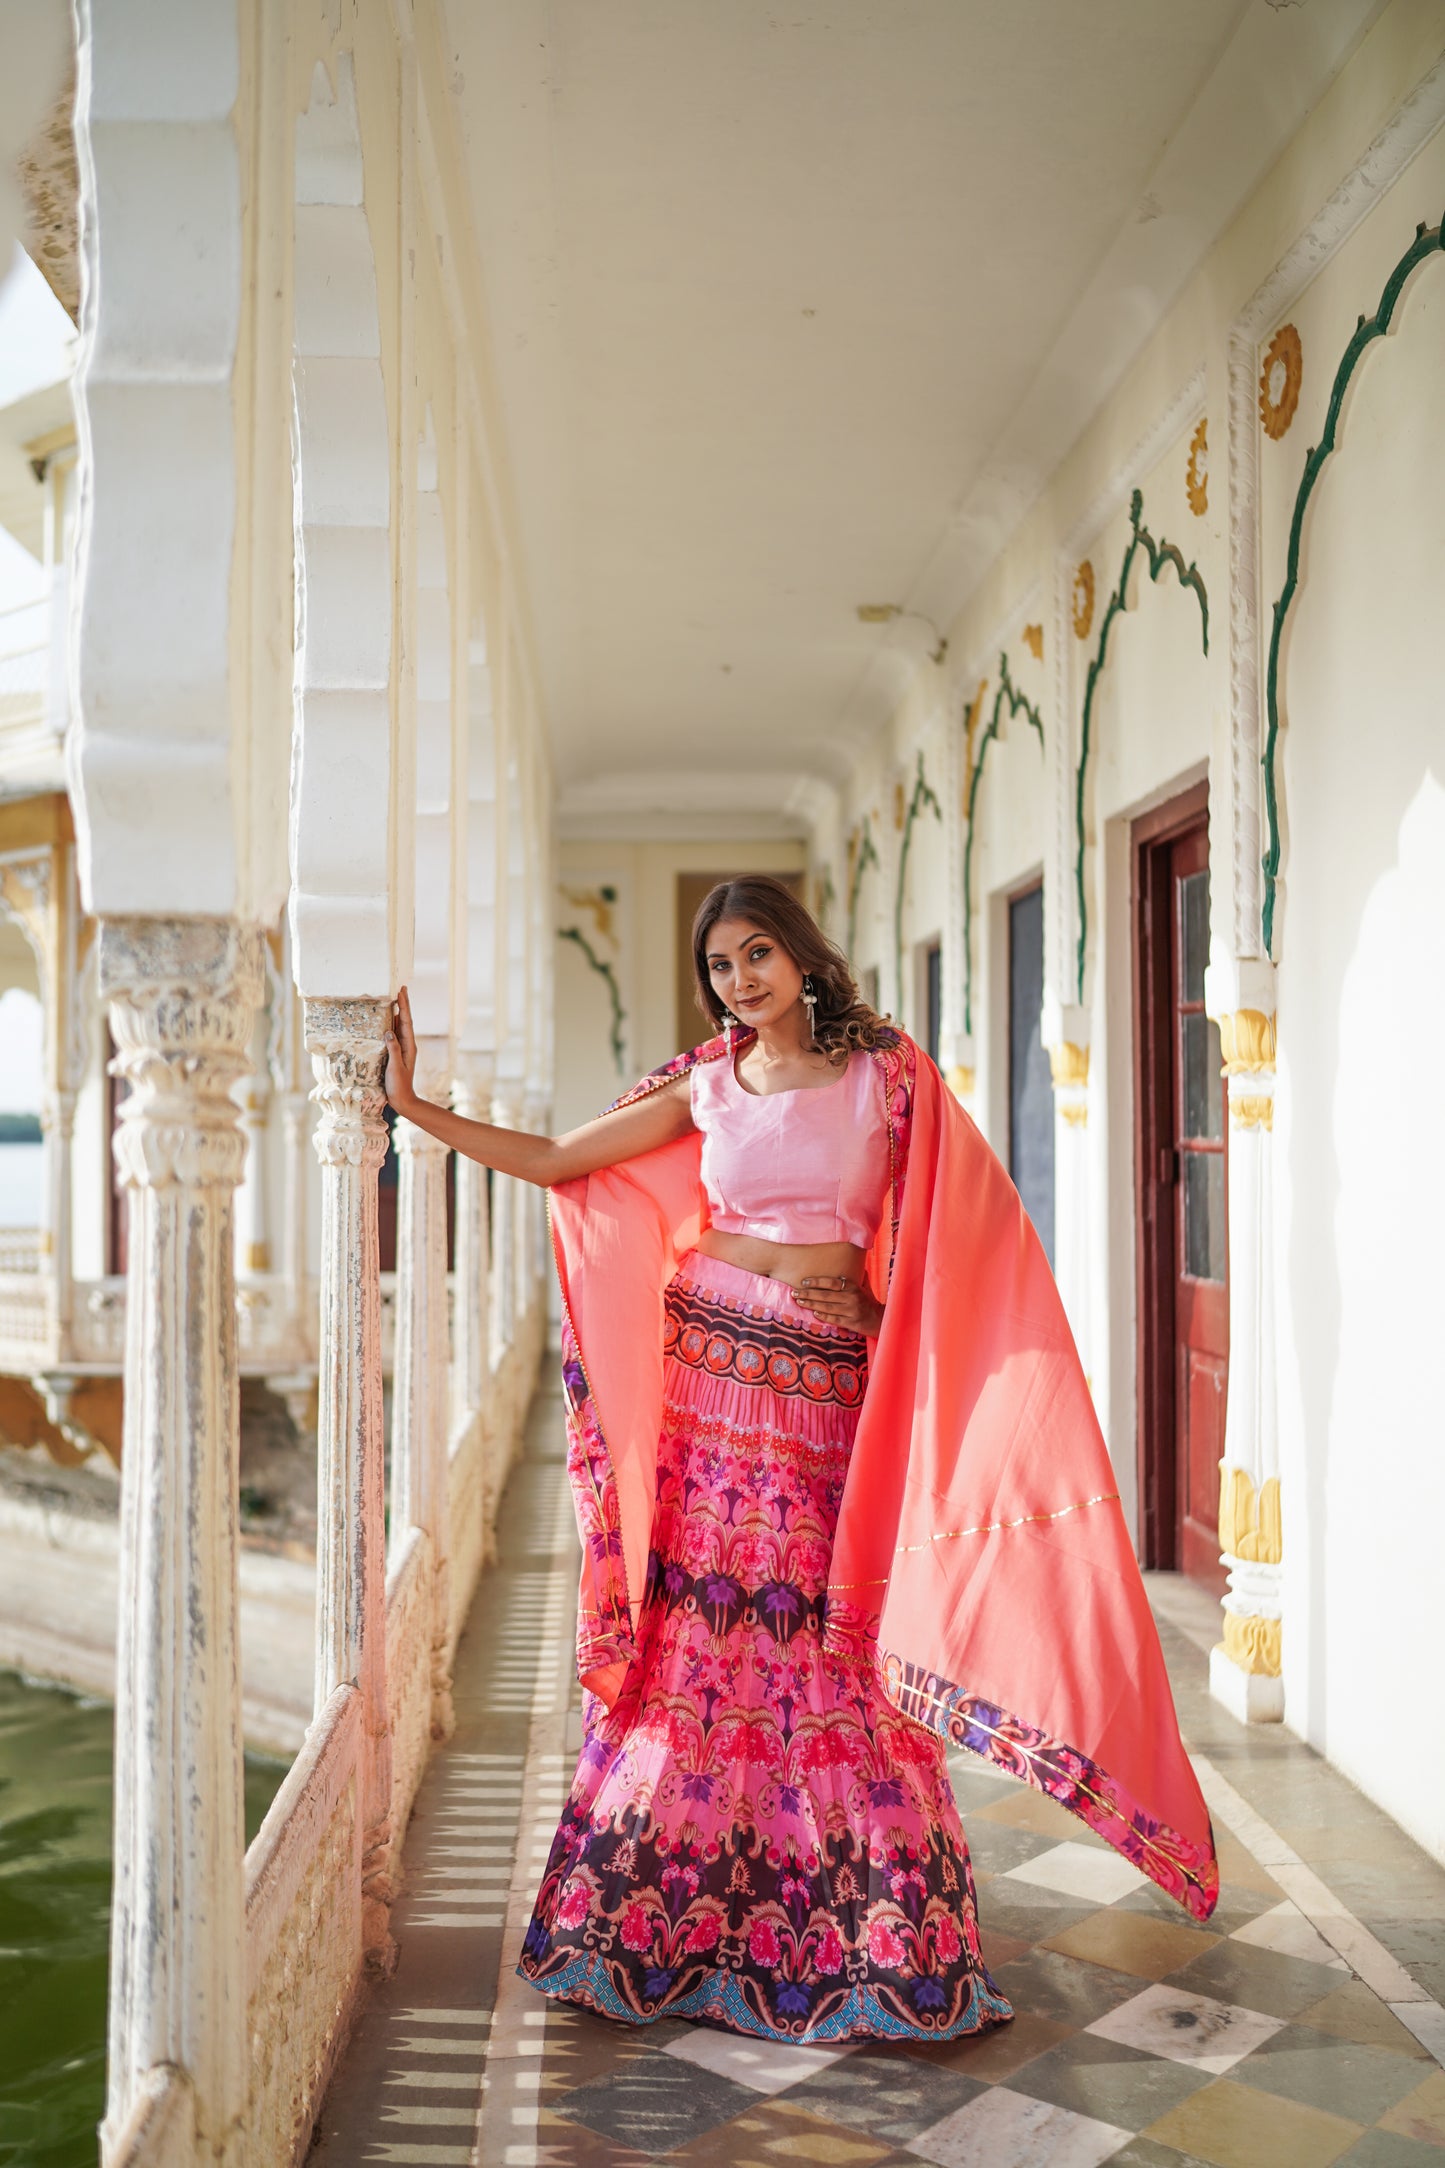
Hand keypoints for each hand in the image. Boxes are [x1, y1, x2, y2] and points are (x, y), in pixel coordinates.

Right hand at [385, 986, 417, 1110]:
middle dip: (402, 1004)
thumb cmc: (399, 1085)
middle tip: (400, 988)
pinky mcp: (396, 1053)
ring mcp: (402, 1048)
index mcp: (409, 1046)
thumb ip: (393, 1049)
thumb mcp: (395, 1067)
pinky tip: (387, 1019)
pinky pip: (394, 1034)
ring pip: (399, 1025)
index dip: (403, 1006)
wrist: (402, 1100)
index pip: (406, 1022)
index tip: (401, 992)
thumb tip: (388, 1031)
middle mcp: (407, 1044)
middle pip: (404, 1020)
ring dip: (397, 1011)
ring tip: (394, 998)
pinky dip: (391, 1023)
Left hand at [794, 1275, 884, 1336]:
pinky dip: (823, 1316)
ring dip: (811, 1304)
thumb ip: (854, 1275)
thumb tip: (851, 1258)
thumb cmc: (868, 1301)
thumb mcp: (863, 1286)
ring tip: (799, 1301)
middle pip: (825, 1295)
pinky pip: (834, 1319)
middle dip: (808, 1293)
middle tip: (795, 1292)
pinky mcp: (851, 1322)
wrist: (880, 1318)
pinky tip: (814, 1313)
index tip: (803, 1281)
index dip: (816, 1281)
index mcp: (853, 1286)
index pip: (831, 1282)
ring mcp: (851, 1311)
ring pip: (827, 1307)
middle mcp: (852, 1297)